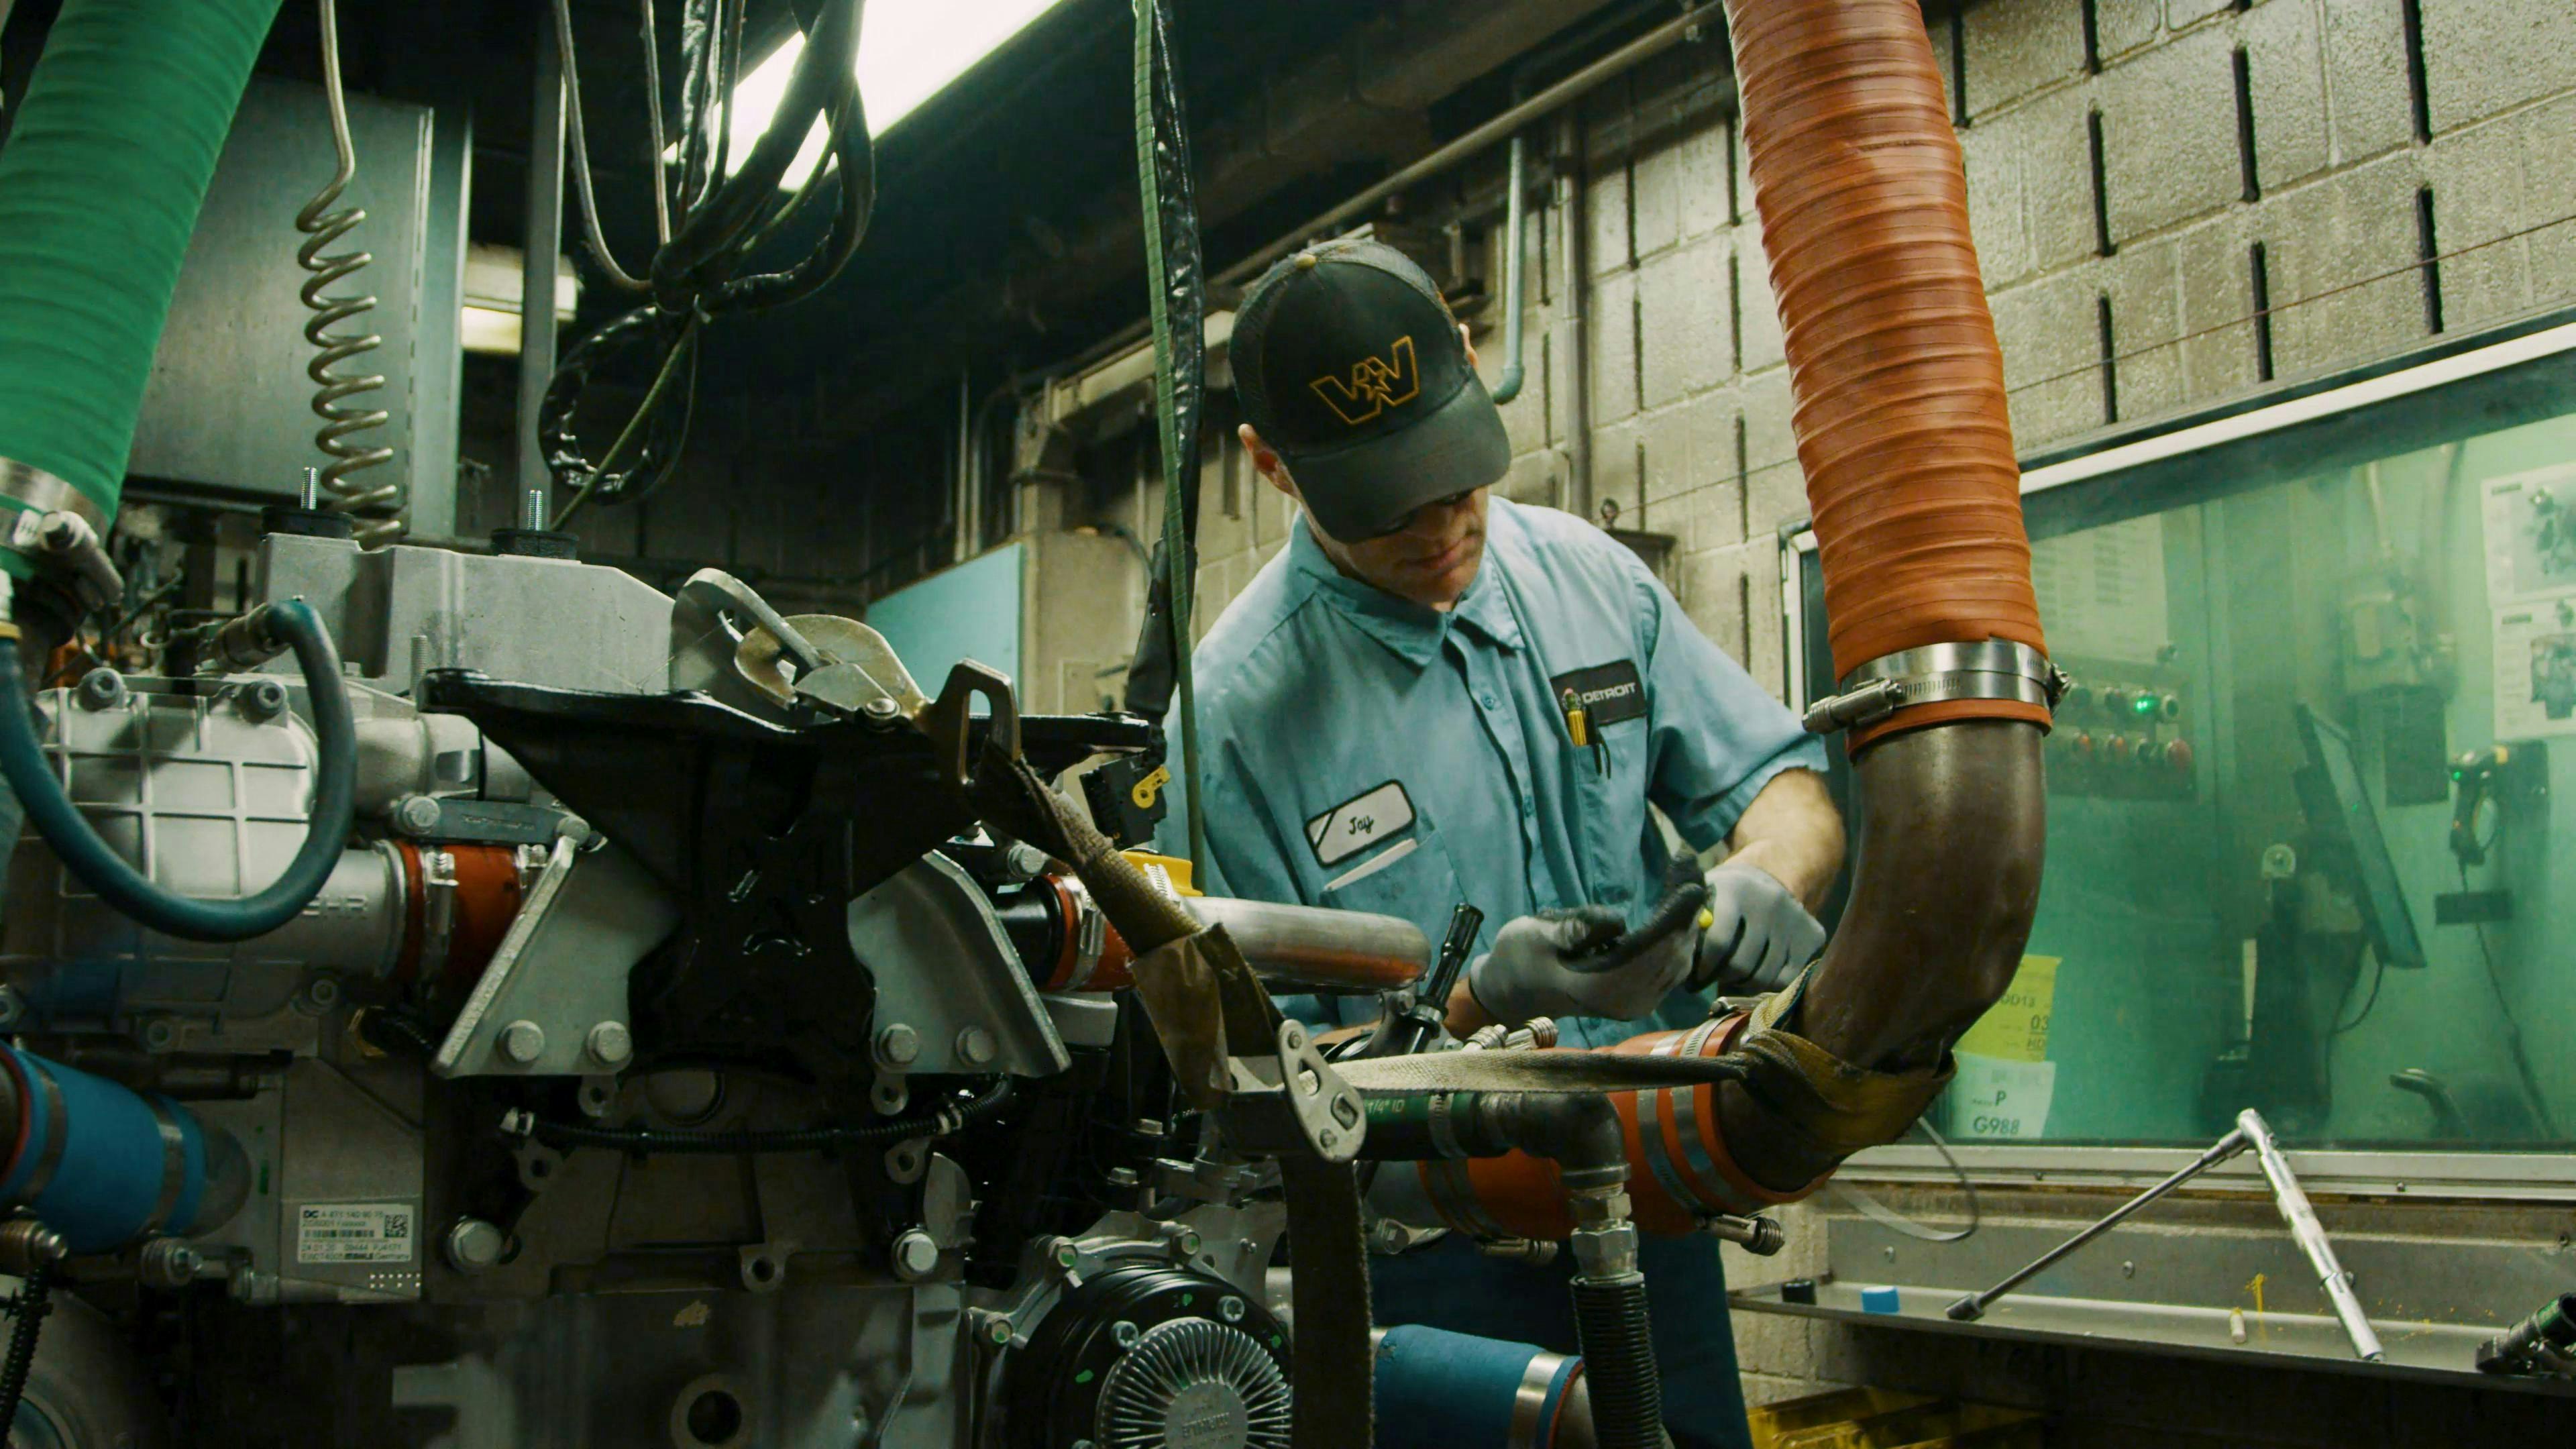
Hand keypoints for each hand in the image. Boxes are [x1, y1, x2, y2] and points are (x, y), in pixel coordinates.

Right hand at [1467, 873, 1708, 1022]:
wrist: (1514, 990)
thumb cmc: (1519, 958)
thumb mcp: (1534, 936)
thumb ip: (1573, 929)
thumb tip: (1616, 922)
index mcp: (1602, 988)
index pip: (1651, 948)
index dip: (1674, 915)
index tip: (1692, 883)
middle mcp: (1627, 1001)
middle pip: (1672, 950)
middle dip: (1685, 907)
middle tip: (1691, 862)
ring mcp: (1637, 1003)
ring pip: (1678, 956)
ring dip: (1686, 917)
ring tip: (1689, 873)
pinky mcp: (1641, 996)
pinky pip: (1672, 963)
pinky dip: (1679, 932)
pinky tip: (1680, 904)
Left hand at [1694, 861, 1826, 992]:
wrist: (1771, 875)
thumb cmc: (1724, 894)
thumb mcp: (1702, 893)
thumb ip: (1686, 917)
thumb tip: (1671, 956)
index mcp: (1735, 888)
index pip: (1718, 941)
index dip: (1702, 967)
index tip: (1693, 978)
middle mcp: (1769, 901)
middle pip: (1740, 964)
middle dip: (1721, 978)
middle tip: (1711, 980)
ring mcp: (1794, 919)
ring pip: (1764, 977)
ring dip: (1743, 984)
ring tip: (1731, 978)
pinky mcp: (1812, 935)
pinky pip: (1786, 979)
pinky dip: (1768, 985)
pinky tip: (1755, 974)